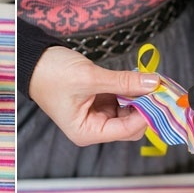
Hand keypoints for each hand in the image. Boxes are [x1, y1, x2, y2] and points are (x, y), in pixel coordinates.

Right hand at [28, 46, 159, 145]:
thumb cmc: (51, 74)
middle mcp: (93, 128)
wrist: (33, 60)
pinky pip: (123, 100)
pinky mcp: (100, 101)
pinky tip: (137, 80)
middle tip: (157, 87)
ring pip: (130, 112)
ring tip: (147, 81)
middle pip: (131, 125)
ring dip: (139, 98)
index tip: (160, 96)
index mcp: (87, 132)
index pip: (127, 131)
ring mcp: (97, 115)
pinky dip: (131, 91)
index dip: (146, 115)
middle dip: (145, 107)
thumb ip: (124, 82)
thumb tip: (153, 82)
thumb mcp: (90, 77)